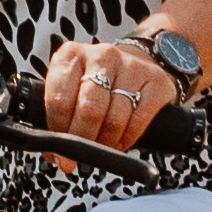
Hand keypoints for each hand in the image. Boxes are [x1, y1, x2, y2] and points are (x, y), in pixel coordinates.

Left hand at [39, 33, 187, 149]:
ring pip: (115, 119)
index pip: (60, 101)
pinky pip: (139, 121)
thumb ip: (59, 115)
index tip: (61, 153)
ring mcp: (131, 66)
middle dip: (84, 140)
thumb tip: (56, 154)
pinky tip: (120, 142)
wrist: (136, 63)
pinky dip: (128, 139)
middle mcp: (101, 56)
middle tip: (81, 156)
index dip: (59, 132)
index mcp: (71, 56)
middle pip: (90, 110)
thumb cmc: (97, 81)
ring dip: (106, 143)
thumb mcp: (71, 88)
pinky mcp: (156, 81)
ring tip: (102, 147)